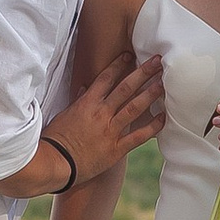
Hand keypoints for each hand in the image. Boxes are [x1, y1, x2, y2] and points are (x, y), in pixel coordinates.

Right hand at [49, 49, 165, 182]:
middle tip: (158, 61)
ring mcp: (110, 131)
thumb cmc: (55, 140)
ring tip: (164, 83)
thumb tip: (84, 88)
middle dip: (143, 73)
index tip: (129, 55)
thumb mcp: (64, 115)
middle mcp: (101, 114)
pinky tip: (164, 118)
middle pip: (126, 88)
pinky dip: (152, 127)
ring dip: (151, 94)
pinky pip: (138, 136)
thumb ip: (78, 101)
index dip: (119, 65)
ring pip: (135, 108)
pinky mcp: (116, 149)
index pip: (105, 78)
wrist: (54, 164)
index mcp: (86, 104)